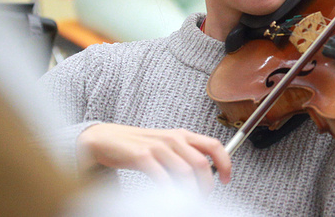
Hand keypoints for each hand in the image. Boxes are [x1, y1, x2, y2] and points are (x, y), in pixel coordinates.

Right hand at [77, 123, 231, 192]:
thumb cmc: (141, 145)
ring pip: (185, 172)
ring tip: (189, 200)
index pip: (214, 145)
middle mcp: (174, 138)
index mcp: (184, 135)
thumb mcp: (168, 145)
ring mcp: (158, 147)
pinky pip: (162, 177)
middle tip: (203, 196)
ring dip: (190, 191)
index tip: (226, 179)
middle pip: (201, 163)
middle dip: (206, 184)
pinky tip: (170, 197)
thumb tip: (207, 172)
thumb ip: (186, 154)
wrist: (108, 139)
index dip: (225, 163)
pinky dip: (169, 190)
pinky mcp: (142, 156)